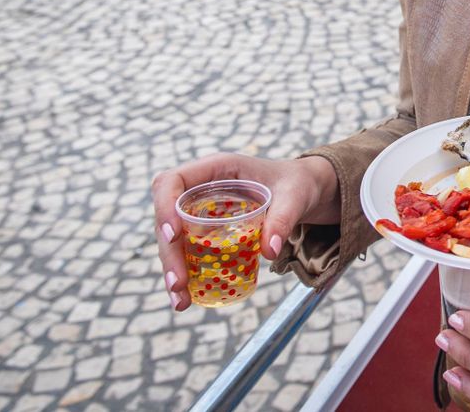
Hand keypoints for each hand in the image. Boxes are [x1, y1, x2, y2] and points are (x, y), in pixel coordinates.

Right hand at [150, 153, 337, 310]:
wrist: (305, 191)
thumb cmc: (297, 184)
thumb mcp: (295, 196)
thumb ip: (283, 218)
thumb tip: (269, 251)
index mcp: (216, 169)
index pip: (172, 181)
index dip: (164, 206)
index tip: (172, 235)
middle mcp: (201, 189)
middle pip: (168, 217)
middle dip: (168, 252)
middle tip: (178, 284)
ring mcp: (201, 211)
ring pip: (173, 239)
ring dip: (172, 269)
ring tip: (181, 301)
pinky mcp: (207, 231)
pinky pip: (187, 251)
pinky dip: (186, 273)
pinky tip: (188, 298)